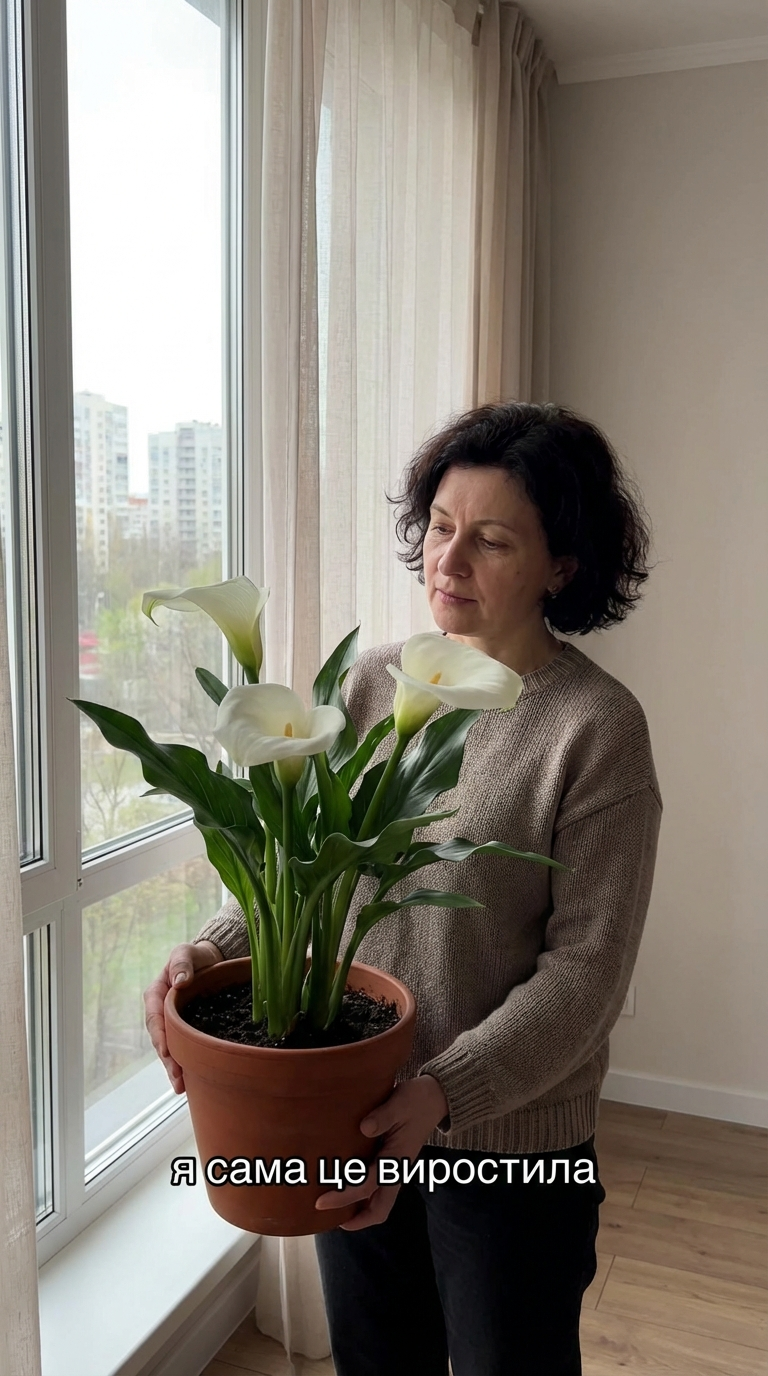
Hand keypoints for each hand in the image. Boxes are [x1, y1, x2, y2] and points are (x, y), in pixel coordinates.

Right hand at [144, 940, 222, 1093]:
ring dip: (174, 1067)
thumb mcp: (186, 953)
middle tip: (177, 1077)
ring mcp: (172, 1023)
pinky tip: (190, 1080)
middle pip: (160, 1039)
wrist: (210, 960)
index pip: (154, 1017)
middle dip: (167, 1059)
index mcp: (156, 994)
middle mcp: (161, 1012)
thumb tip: (180, 981)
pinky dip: (184, 1063)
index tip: (165, 1051)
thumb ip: (182, 964)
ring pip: (170, 1048)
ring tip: (181, 1086)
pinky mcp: (185, 1030)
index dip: (159, 1035)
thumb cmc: (195, 956)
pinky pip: (182, 1047)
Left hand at [314, 1074, 449, 1229]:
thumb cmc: (416, 1100)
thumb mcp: (400, 1102)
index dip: (343, 1197)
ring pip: (379, 1202)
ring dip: (359, 1210)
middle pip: (379, 1209)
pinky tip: (346, 1185)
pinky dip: (363, 1196)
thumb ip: (383, 1116)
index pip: (367, 1187)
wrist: (436, 1098)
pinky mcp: (392, 1163)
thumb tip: (364, 1128)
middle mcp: (396, 1170)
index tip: (321, 1202)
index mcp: (396, 1159)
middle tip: (329, 1218)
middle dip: (356, 1220)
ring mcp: (396, 1169)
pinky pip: (378, 1188)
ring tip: (334, 1208)